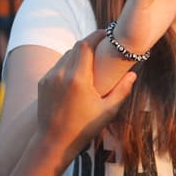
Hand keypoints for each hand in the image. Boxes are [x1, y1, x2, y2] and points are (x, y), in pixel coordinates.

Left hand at [37, 32, 136, 157]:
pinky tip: (78, 72)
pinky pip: (57, 66)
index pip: (86, 45)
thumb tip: (133, 74)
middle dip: (90, 42)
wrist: (53, 142)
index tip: (107, 33)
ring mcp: (49, 77)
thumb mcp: (107, 111)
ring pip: (66, 55)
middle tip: (103, 43)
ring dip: (78, 53)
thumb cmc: (83, 129)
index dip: (96, 35)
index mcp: (77, 79)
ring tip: (92, 58)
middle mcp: (61, 74)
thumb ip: (122, 91)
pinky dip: (68, 64)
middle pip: (76, 47)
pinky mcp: (42, 82)